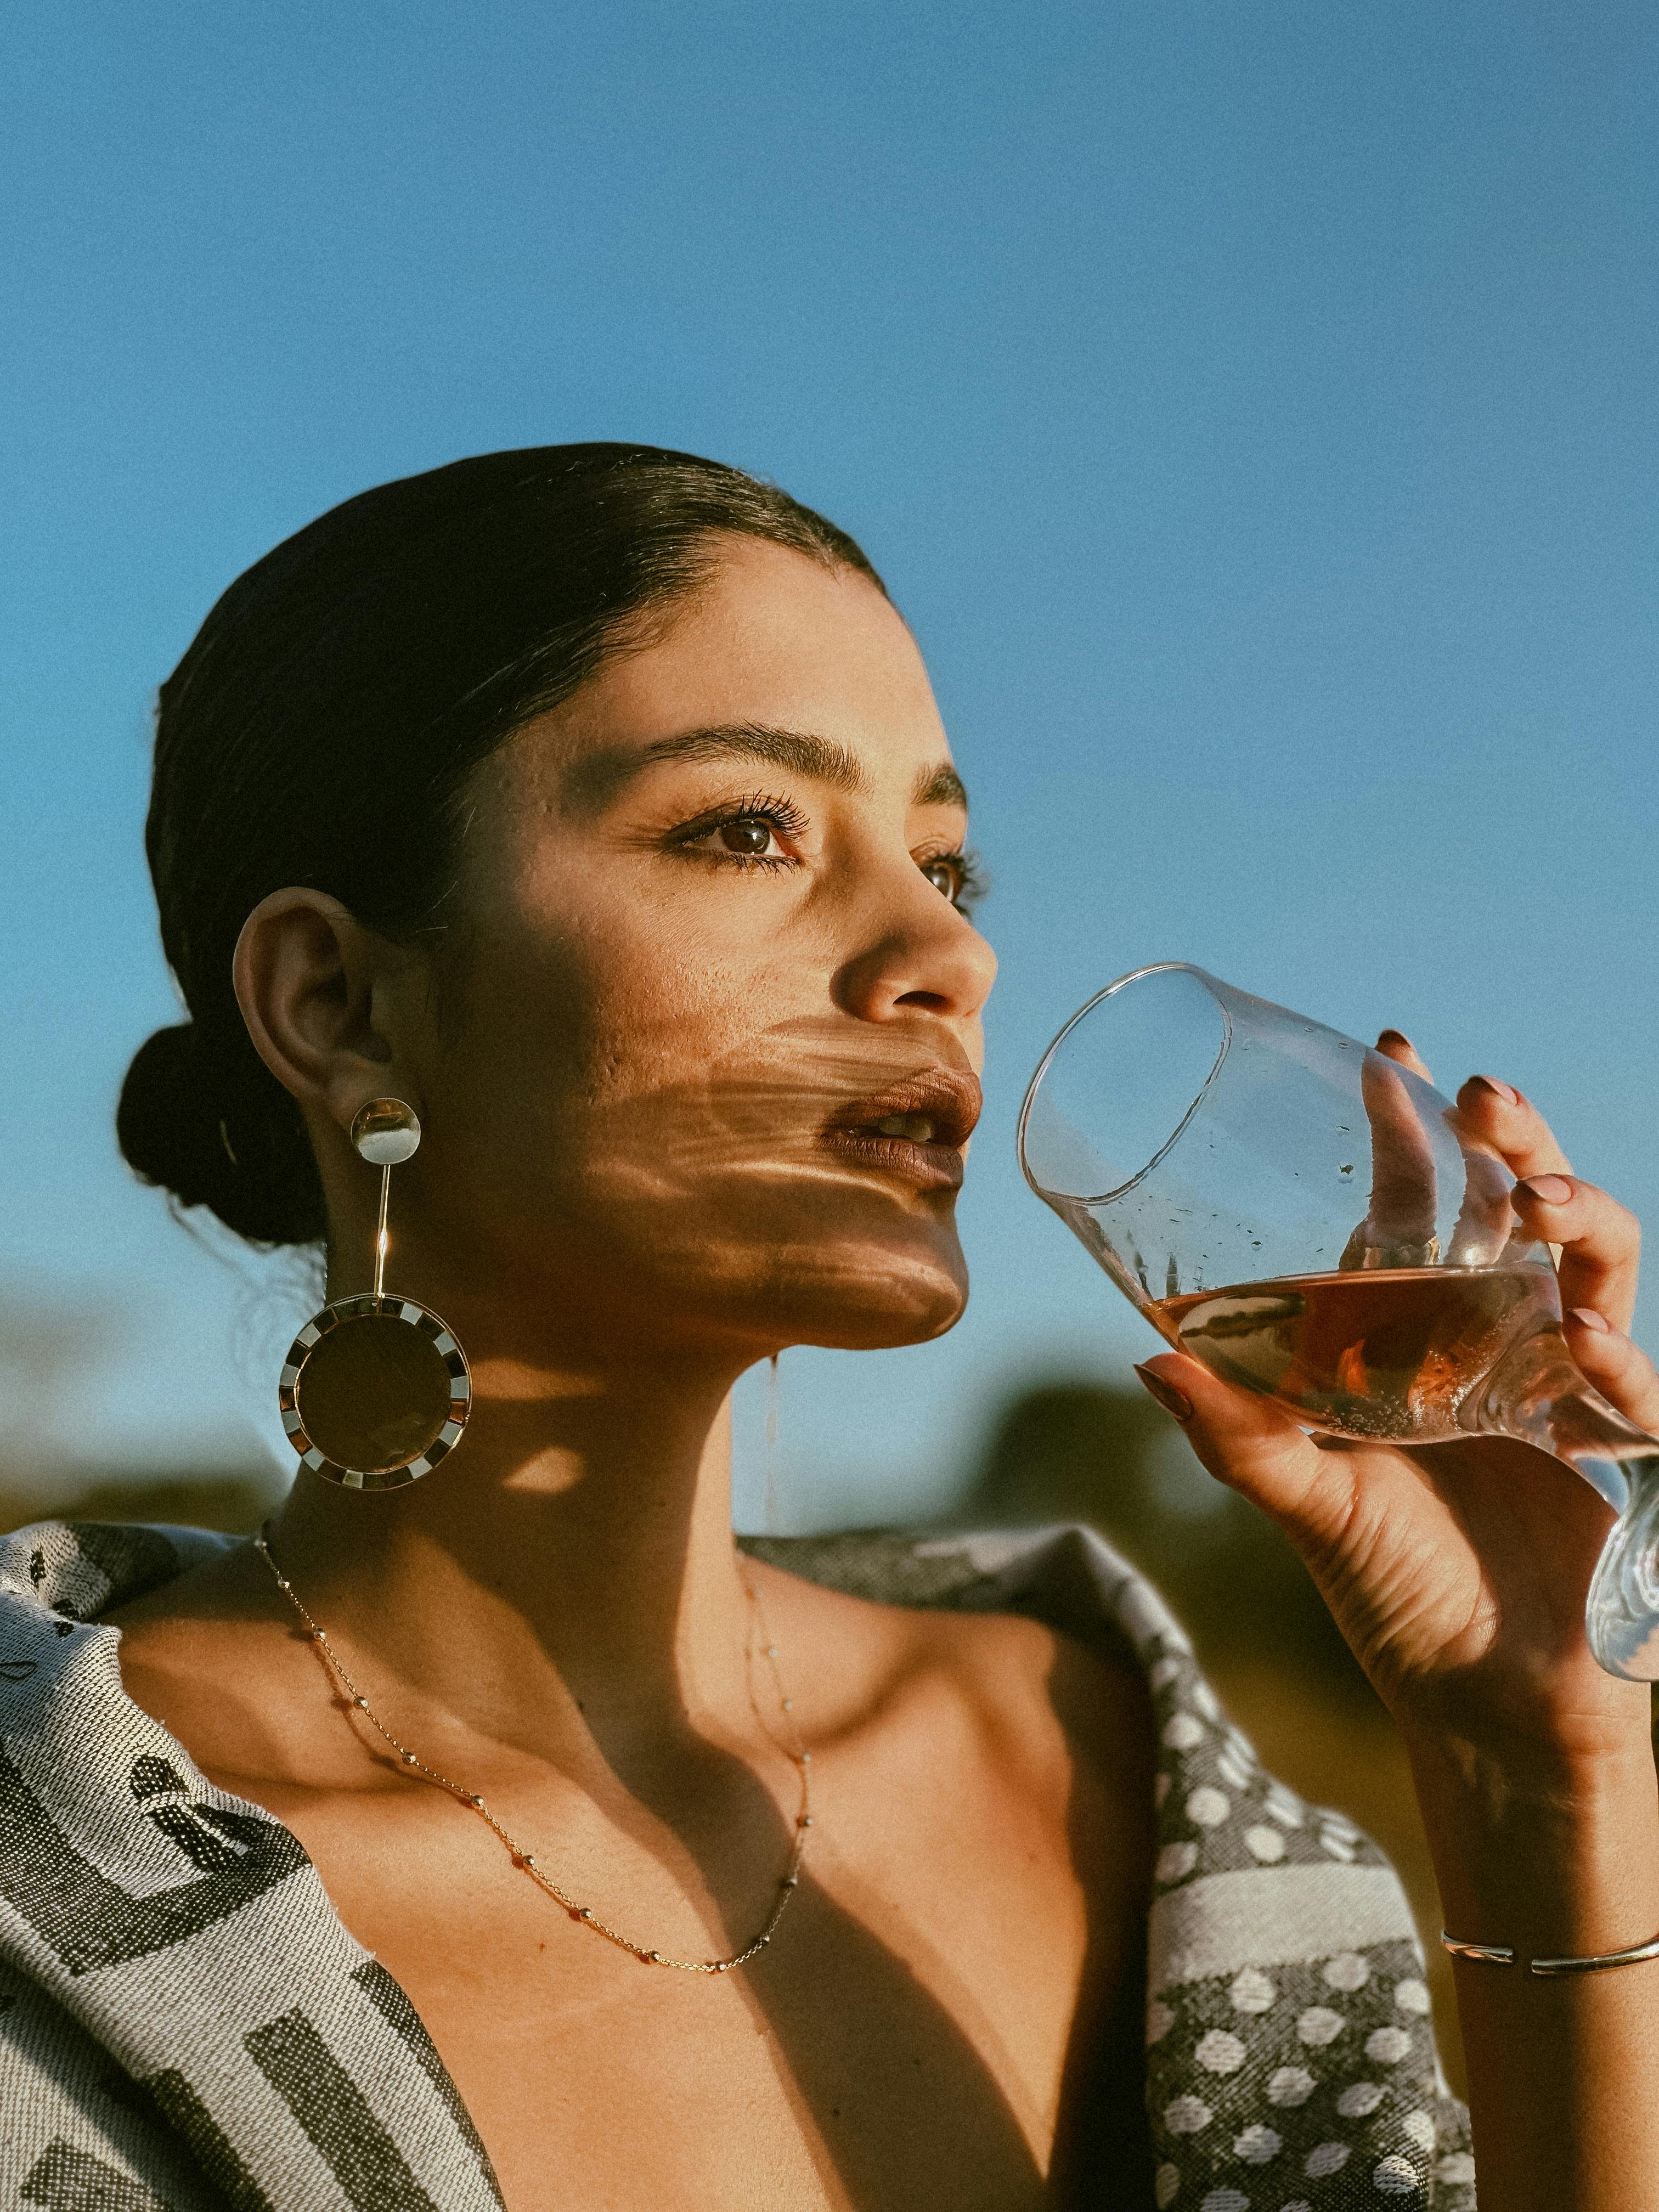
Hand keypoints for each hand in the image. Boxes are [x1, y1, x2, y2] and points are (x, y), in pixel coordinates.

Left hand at [1138, 1033, 1658, 1773]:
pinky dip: (1617, 1360)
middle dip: (1512, 1141)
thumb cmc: (1397, 1595)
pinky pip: (1638, 1387)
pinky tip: (1583, 1344)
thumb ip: (1239, 1440)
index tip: (1392, 1055)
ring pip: (1597, 1265)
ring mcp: (1571, 1386)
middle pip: (1518, 1207)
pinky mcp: (1625, 1449)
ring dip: (1578, 1217)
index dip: (1413, 1130)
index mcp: (1420, 1335)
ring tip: (1536, 1205)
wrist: (1488, 1707)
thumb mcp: (1308, 1510)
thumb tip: (1147, 1359)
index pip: (1422, 1205)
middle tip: (1480, 1095)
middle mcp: (1500, 1342)